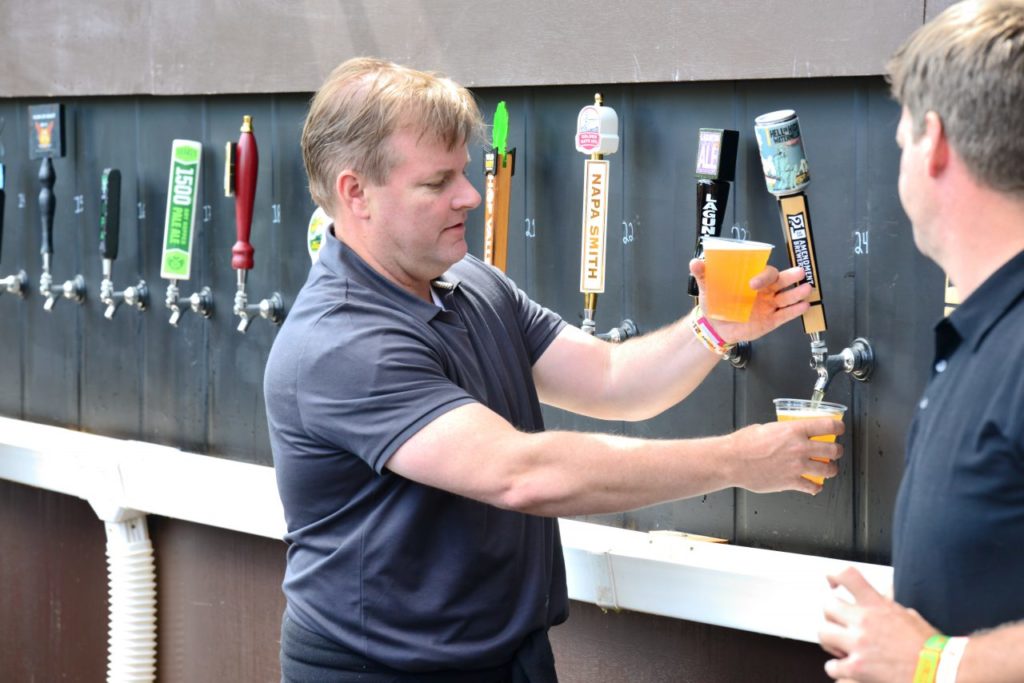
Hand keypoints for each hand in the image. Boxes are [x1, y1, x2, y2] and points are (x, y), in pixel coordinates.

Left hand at [689, 259, 810, 342]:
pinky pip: (785, 315)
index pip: (764, 273)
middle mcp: (764, 291)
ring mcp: (769, 306)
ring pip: (787, 298)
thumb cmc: (715, 301)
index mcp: (753, 280)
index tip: (753, 283)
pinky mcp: (771, 321)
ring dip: (797, 293)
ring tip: (807, 289)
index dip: (762, 276)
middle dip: (791, 277)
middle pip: (781, 281)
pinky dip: (795, 311)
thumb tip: (695, 262)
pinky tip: (804, 306)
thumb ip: (703, 274)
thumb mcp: (708, 287)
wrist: (714, 326)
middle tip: (800, 272)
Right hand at [727, 418, 842, 494]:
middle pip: (833, 450)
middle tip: (835, 451)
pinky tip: (815, 485)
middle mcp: (800, 448)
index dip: (838, 427)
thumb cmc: (743, 444)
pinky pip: (812, 486)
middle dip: (837, 451)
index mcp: (794, 430)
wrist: (732, 461)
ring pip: (828, 469)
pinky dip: (816, 487)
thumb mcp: (766, 427)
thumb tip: (789, 433)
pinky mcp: (791, 481)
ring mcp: (797, 466)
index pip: (828, 425)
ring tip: (829, 469)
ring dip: (831, 469)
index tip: (839, 429)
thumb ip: (783, 431)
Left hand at [819, 567, 936, 681]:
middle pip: (828, 606)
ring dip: (830, 641)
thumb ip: (888, 604)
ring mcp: (858, 644)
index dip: (835, 575)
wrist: (940, 670)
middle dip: (831, 616)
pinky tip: (847, 668)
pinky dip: (836, 669)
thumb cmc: (929, 646)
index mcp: (877, 605)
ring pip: (823, 633)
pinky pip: (831, 666)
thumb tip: (884, 594)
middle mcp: (864, 621)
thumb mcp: (908, 614)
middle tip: (839, 626)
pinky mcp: (856, 668)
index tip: (831, 582)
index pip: (848, 576)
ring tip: (842, 647)